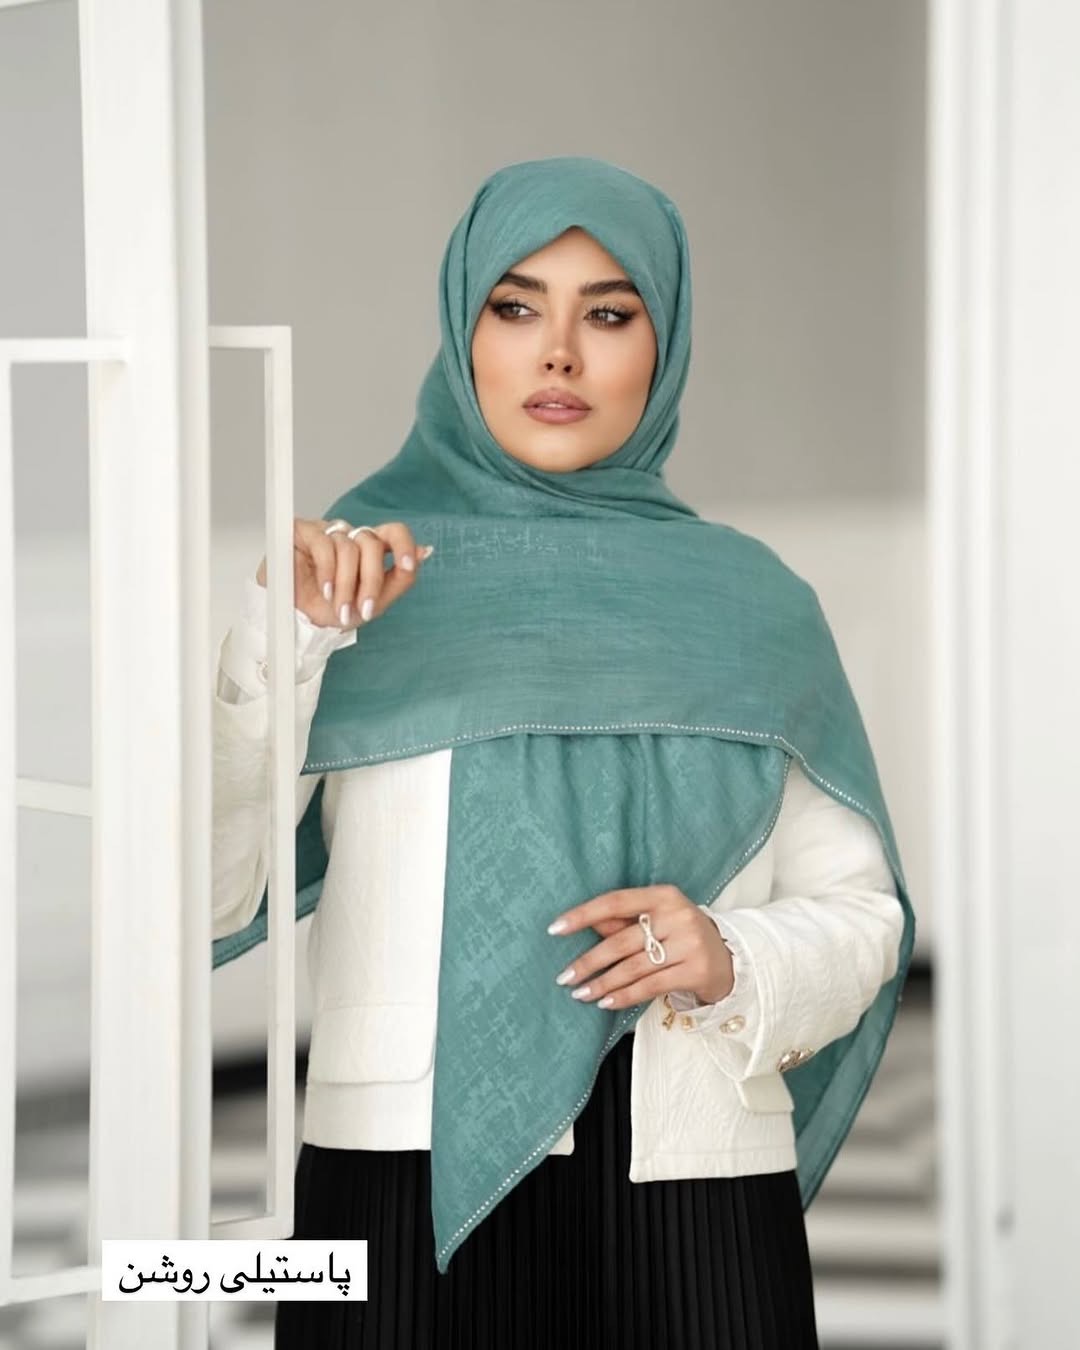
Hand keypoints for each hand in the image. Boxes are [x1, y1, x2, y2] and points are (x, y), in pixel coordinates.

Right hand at [255, 517, 434, 629]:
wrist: (298, 623)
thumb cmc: (332, 611)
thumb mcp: (374, 602)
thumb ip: (400, 578)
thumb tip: (425, 552)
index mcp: (370, 550)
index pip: (393, 532)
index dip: (404, 544)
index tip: (409, 565)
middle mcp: (350, 538)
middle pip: (372, 543)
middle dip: (370, 581)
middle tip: (362, 608)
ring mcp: (327, 533)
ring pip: (349, 548)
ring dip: (346, 584)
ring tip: (339, 606)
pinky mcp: (303, 532)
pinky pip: (324, 545)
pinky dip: (328, 573)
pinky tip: (324, 590)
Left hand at [546, 884, 734, 1011]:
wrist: (729, 959)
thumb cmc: (682, 935)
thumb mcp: (657, 920)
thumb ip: (623, 921)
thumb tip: (584, 924)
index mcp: (664, 895)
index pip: (616, 902)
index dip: (583, 915)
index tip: (556, 928)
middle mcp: (677, 916)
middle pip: (621, 941)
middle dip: (589, 961)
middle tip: (564, 976)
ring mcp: (689, 943)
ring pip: (633, 967)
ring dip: (602, 983)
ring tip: (580, 993)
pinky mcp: (695, 970)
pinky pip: (649, 986)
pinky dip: (623, 996)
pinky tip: (605, 1002)